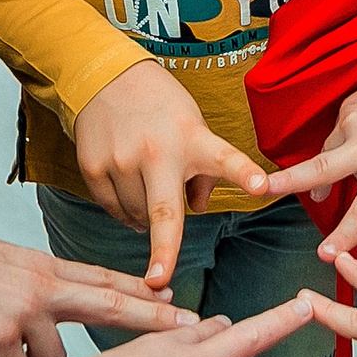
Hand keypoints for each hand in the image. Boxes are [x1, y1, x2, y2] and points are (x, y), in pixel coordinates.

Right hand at [0, 203, 198, 356]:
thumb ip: (19, 292)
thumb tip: (25, 333)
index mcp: (38, 266)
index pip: (99, 278)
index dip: (138, 290)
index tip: (172, 297)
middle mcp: (42, 284)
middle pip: (112, 303)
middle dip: (154, 318)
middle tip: (194, 327)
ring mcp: (25, 308)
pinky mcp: (1, 333)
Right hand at [73, 59, 269, 286]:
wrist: (104, 76)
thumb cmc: (160, 106)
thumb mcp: (193, 127)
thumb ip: (203, 172)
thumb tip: (198, 210)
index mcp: (192, 139)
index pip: (225, 158)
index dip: (243, 174)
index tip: (262, 186)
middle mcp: (157, 151)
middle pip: (163, 211)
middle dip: (163, 249)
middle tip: (159, 281)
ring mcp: (122, 160)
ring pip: (137, 216)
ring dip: (146, 219)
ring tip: (149, 188)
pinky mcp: (94, 167)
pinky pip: (112, 209)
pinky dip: (123, 211)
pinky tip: (128, 191)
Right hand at [263, 55, 356, 268]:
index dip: (343, 236)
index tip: (324, 255)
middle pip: (319, 169)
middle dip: (287, 182)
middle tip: (257, 189)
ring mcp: (355, 120)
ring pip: (326, 154)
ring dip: (320, 173)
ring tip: (320, 193)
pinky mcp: (350, 105)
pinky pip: (335, 134)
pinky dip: (339, 148)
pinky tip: (352, 154)